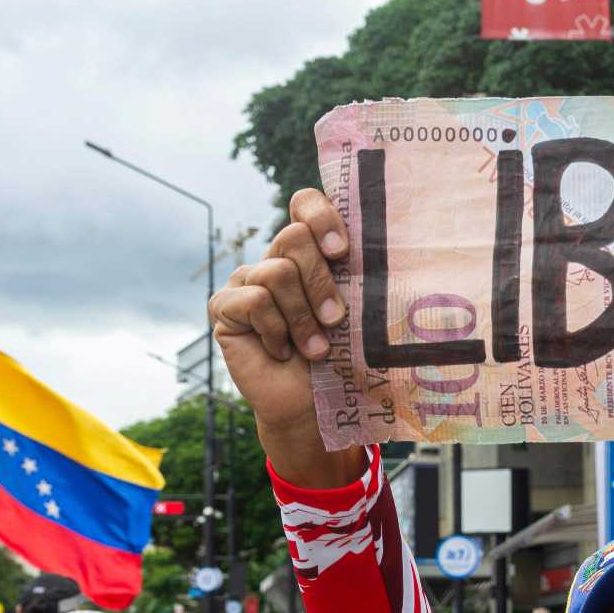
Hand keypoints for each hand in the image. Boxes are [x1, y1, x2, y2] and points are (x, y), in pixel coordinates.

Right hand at [207, 189, 363, 487]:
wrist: (314, 407)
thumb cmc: (343, 359)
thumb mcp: (358, 313)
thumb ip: (359, 277)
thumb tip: (389, 247)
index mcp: (310, 253)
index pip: (305, 204)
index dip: (321, 217)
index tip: (343, 252)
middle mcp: (276, 259)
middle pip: (294, 236)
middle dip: (321, 283)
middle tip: (336, 320)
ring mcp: (247, 280)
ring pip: (276, 271)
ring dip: (302, 317)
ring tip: (315, 349)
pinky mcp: (224, 306)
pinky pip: (253, 300)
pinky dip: (275, 330)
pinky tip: (282, 351)